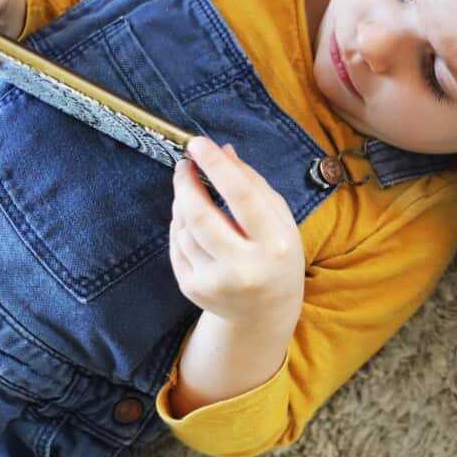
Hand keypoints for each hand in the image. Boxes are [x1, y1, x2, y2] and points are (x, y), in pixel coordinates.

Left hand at [169, 137, 304, 329]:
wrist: (265, 313)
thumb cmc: (277, 256)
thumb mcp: (280, 219)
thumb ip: (253, 184)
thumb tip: (222, 151)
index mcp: (274, 244)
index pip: (242, 196)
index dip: (216, 166)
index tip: (197, 143)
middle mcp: (245, 267)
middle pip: (201, 215)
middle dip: (186, 183)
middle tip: (183, 164)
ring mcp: (216, 282)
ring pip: (185, 229)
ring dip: (184, 204)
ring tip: (194, 195)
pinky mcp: (193, 289)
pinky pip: (176, 245)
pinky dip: (180, 226)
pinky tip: (192, 222)